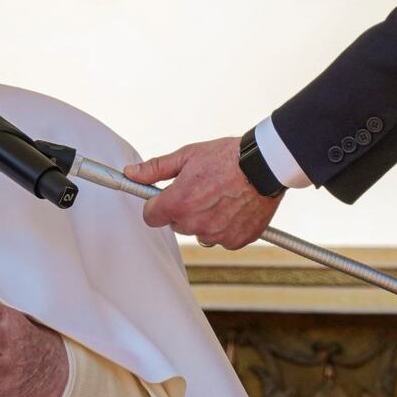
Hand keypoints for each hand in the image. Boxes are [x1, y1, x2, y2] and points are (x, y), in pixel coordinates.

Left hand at [123, 137, 282, 248]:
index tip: (165, 198)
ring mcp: (217, 234)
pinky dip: (226, 227)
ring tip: (221, 197)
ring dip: (205, 220)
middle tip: (201, 191)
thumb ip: (155, 169)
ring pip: (199, 232)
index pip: (150, 217)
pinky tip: (234, 207)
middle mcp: (194, 223)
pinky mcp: (236, 241)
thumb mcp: (186, 156)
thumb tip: (131, 174)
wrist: (265, 164)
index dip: (157, 205)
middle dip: (183, 210)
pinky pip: (222, 238)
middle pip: (176, 224)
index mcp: (177, 204)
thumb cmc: (227, 157)